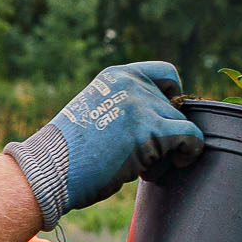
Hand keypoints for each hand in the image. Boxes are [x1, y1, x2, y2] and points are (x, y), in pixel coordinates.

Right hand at [6, 63, 204, 224]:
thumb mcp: (97, 111)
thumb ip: (126, 107)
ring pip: (181, 124)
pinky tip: (177, 162)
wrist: (50, 168)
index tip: (164, 117)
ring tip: (143, 165)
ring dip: (170, 148)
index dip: (173, 97)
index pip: (166, 72)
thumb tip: (163, 118)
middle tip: (141, 156)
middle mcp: (131, 84)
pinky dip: (190, 151)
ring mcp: (141, 106)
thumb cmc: (70, 152)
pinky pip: (191, 136)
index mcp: (117, 76)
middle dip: (164, 133)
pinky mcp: (150, 132)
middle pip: (174, 106)